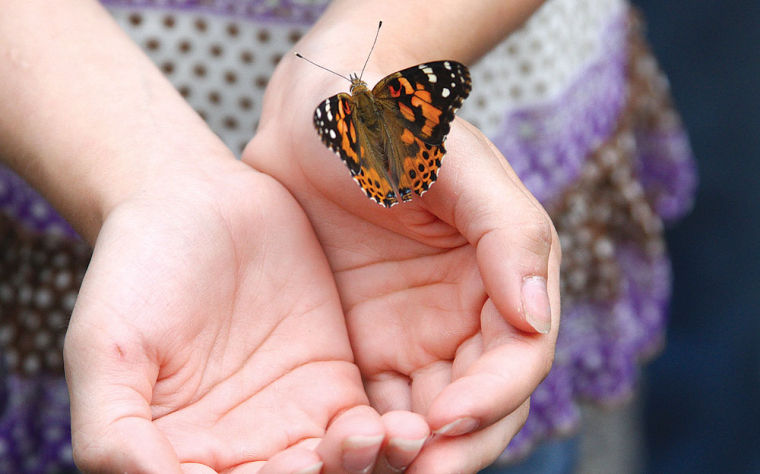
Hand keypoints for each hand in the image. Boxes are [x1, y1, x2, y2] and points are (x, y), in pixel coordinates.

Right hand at [64, 157, 428, 472]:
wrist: (194, 203)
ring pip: (338, 471)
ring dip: (366, 469)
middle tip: (346, 452)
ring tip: (384, 439)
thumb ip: (115, 434)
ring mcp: (293, 421)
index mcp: (179, 458)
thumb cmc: (135, 274)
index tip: (281, 467)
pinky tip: (401, 424)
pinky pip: (369, 429)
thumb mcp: (106, 352)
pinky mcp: (335, 384)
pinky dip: (387, 438)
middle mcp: (240, 453)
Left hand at [244, 54, 561, 471]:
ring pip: (428, 418)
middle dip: (458, 444)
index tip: (447, 417)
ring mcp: (411, 337)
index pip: (518, 358)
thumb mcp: (455, 162)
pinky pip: (371, 406)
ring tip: (375, 470)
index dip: (493, 396)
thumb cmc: (394, 126)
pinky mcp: (360, 347)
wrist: (318, 118)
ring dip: (413, 453)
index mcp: (500, 277)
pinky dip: (365, 435)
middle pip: (481, 404)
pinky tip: (339, 449)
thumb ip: (507, 232)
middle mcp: (464, 318)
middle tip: (420, 473)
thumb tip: (536, 318)